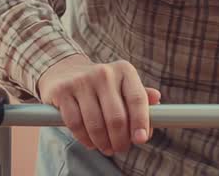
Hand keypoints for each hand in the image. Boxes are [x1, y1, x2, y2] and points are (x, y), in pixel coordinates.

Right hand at [36, 55, 161, 155]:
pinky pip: (76, 124)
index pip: (137, 99)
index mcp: (124, 70)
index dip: (141, 122)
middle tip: (121, 148)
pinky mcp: (62, 92)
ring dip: (103, 143)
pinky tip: (91, 142)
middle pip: (117, 117)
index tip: (141, 139)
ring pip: (96, 124)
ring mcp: (81, 81)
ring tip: (106, 147)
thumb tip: (157, 102)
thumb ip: (140, 95)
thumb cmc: (101, 84)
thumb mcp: (122, 84)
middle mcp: (104, 73)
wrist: (64, 71)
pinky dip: (85, 139)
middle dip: (120, 140)